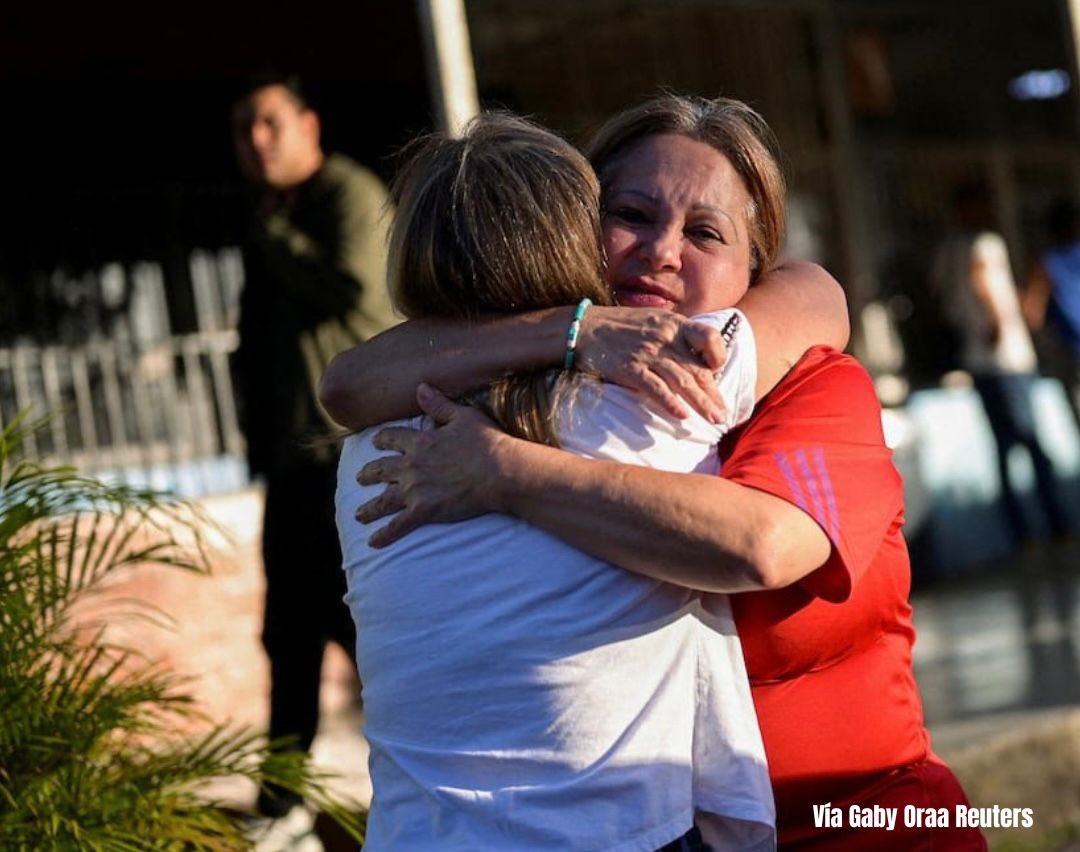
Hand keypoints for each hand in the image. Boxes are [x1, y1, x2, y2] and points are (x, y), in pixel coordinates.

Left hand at [355, 383, 508, 546]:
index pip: (392, 438)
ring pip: (383, 500)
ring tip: (359, 515)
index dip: (382, 440)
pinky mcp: (424, 511)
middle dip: (368, 474)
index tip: (375, 442)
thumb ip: (439, 404)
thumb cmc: (487, 443)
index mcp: (420, 442)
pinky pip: (398, 526)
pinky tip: (373, 543)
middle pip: (381, 470)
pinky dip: (384, 535)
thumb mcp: (463, 416)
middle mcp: (411, 466)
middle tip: (360, 478)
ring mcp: (415, 490)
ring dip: (369, 508)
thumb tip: (421, 388)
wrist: (500, 472)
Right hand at [576, 307, 728, 421]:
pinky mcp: (630, 368)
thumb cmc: (621, 326)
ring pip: (682, 381)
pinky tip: (682, 416)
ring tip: (714, 420)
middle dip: (713, 394)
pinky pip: (654, 387)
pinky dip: (669, 402)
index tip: (718, 373)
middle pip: (697, 368)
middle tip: (725, 415)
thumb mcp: (654, 320)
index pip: (708, 337)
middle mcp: (665, 337)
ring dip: (701, 403)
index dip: (718, 356)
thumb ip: (676, 338)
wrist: (584, 328)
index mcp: (674, 324)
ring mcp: (647, 353)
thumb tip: (697, 362)